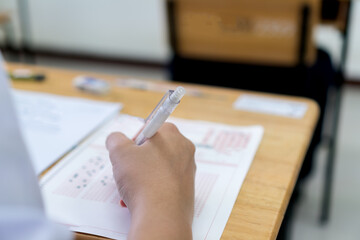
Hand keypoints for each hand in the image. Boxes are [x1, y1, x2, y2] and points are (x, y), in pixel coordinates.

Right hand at [106, 123, 195, 239]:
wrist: (161, 216)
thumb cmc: (144, 180)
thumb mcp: (120, 152)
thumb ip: (115, 139)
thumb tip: (116, 139)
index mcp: (173, 135)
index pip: (150, 128)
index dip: (135, 140)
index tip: (128, 152)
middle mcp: (184, 151)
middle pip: (153, 149)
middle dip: (136, 160)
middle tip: (127, 170)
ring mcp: (187, 171)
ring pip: (157, 168)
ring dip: (140, 176)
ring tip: (131, 188)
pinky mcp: (186, 190)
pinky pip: (163, 184)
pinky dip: (150, 188)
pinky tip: (139, 199)